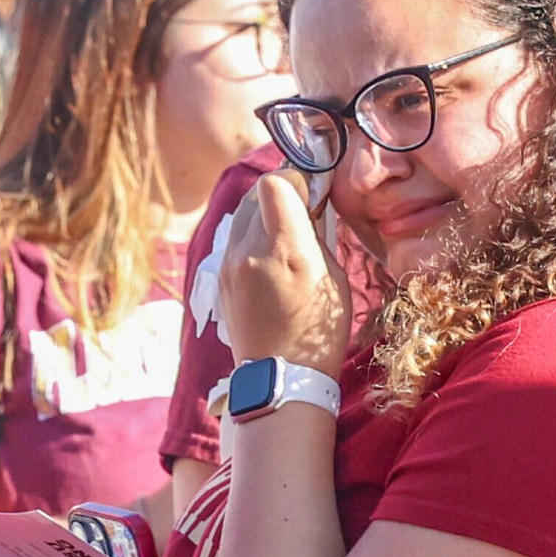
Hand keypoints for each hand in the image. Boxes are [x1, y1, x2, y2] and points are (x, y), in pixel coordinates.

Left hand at [220, 170, 351, 377]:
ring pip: (243, 215)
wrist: (280, 376)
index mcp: (286, 249)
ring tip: (285, 238)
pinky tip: (270, 261)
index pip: (276, 182)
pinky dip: (252, 238)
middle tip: (301, 213)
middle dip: (280, 195)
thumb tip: (308, 208)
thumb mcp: (335, 279)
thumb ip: (317, 237)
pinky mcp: (220, 277)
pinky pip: (235, 240)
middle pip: (257, 192)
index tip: (310, 193)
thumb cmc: (319, 332)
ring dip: (264, 216)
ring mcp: (229, 264)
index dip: (296, 180)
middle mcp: (249, 250)